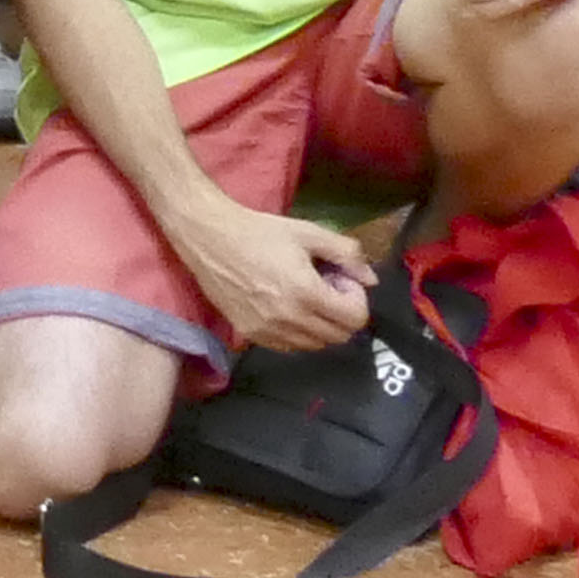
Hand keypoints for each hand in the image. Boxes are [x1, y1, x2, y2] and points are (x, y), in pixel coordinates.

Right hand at [173, 199, 375, 353]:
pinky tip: (285, 307)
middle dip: (341, 312)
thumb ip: (346, 253)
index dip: (355, 298)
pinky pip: (289, 346)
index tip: (338, 279)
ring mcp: (268, 331)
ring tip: (304, 297)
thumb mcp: (308, 232)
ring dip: (320, 325)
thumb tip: (371, 279)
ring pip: (315, 345)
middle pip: (339, 336)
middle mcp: (289, 319)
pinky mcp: (250, 335)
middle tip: (324, 287)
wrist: (208, 236)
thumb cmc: (259, 231)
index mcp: (306, 293)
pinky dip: (298, 333)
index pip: (355, 318)